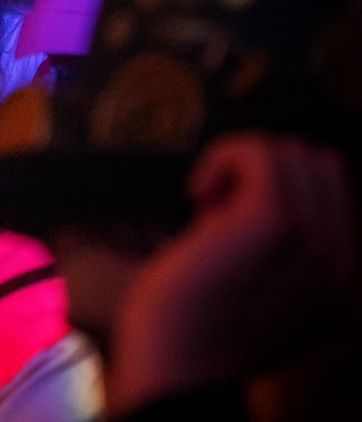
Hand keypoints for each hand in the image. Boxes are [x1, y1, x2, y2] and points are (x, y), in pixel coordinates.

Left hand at [105, 134, 357, 414]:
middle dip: (263, 171)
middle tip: (214, 207)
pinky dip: (223, 156)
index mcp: (343, 281)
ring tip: (205, 203)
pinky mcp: (272, 221)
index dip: (277, 188)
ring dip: (240, 164)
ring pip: (292, 153)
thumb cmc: (193, 330)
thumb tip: (240, 192)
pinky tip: (196, 190)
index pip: (334, 194)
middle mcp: (341, 261)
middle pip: (319, 166)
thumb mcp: (254, 291)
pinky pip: (258, 153)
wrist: (177, 366)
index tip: (227, 215)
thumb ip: (273, 253)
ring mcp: (314, 240)